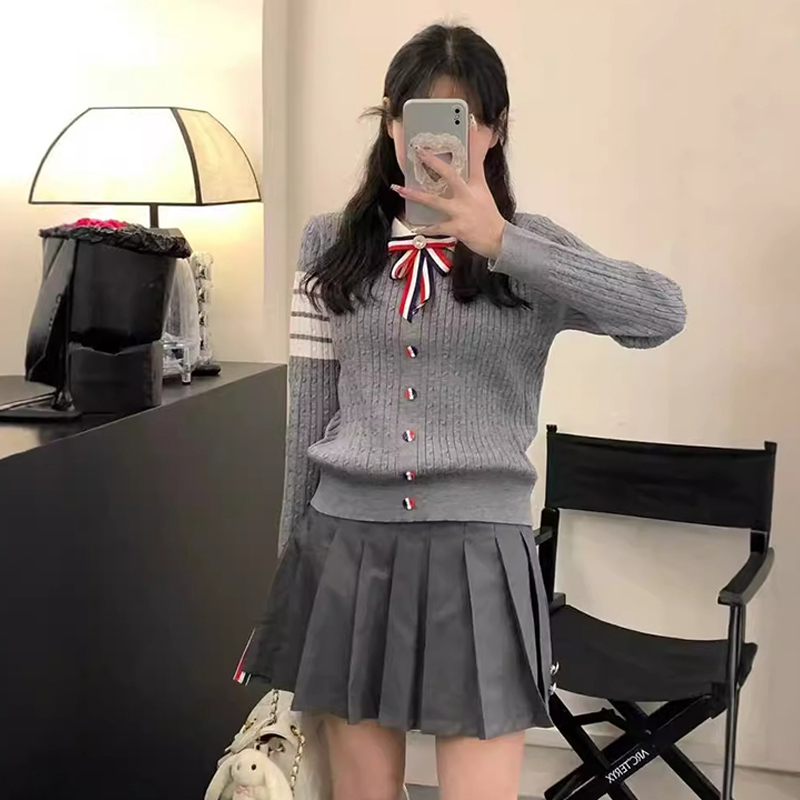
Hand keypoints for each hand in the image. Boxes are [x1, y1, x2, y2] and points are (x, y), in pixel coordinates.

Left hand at [391, 127, 506, 260]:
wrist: (498, 238)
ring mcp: (461, 212)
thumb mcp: (483, 189)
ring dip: (416, 196)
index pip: (471, 159)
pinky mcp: (457, 229)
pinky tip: (414, 225)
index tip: (459, 128)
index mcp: (474, 185)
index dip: (466, 142)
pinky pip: (437, 227)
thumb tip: (474, 145)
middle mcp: (467, 196)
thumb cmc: (488, 214)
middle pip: (449, 175)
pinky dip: (425, 228)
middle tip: (418, 152)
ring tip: (400, 189)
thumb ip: (475, 168)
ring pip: (435, 201)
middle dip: (433, 163)